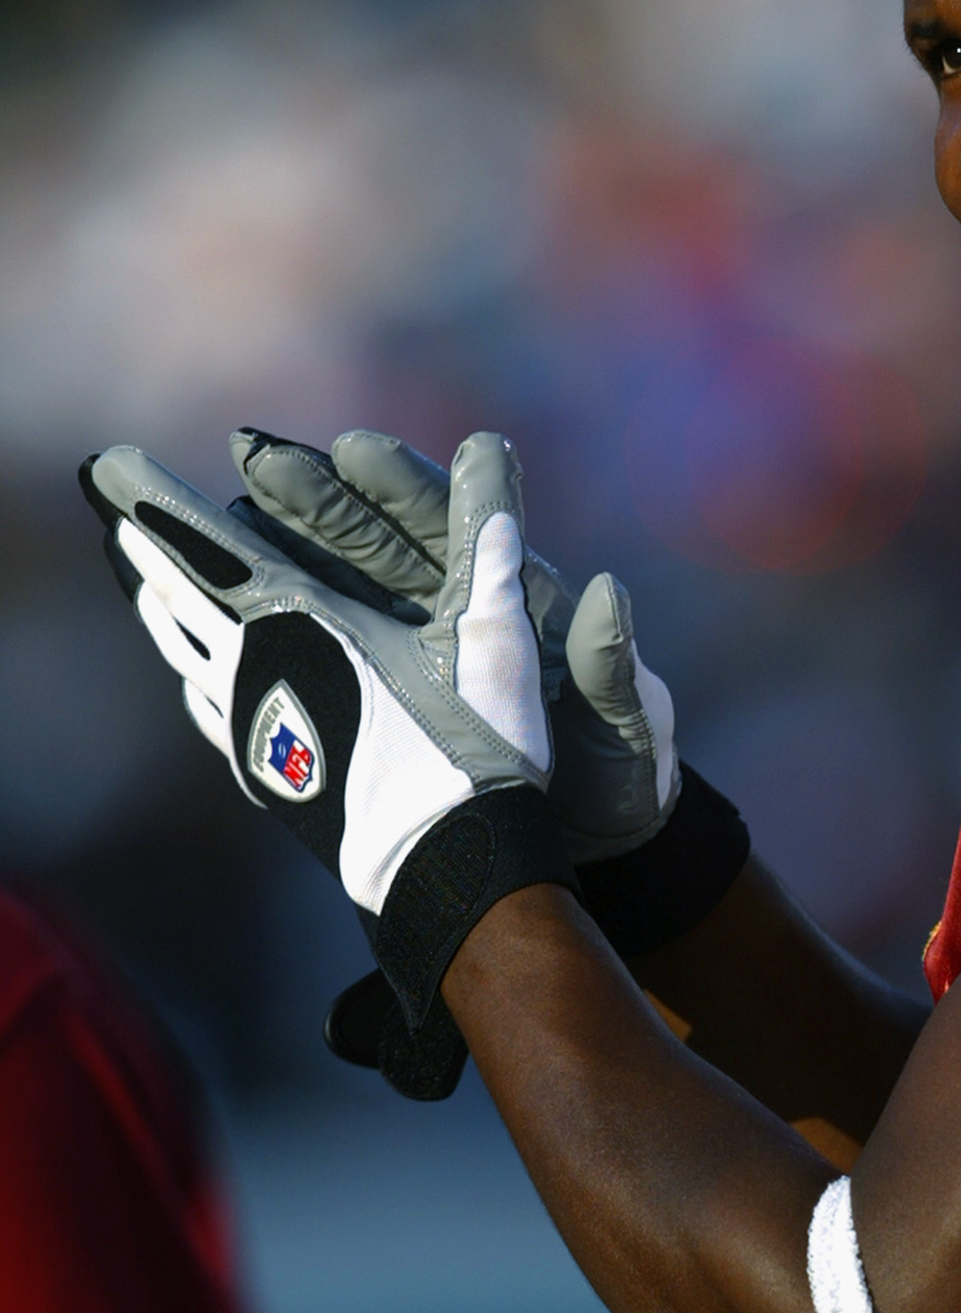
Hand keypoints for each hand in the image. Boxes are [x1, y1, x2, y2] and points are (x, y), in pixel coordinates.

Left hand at [84, 431, 571, 1039]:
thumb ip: (486, 538)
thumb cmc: (470, 748)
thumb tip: (494, 443)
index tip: (113, 469)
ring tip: (147, 591)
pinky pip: (214, 715)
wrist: (448, 869)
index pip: (206, 547)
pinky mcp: (270, 779)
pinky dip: (196, 681)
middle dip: (151, 554)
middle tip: (116, 520)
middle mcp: (257, 674)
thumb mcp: (492, 635)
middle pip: (184, 602)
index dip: (157, 504)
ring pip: (190, 659)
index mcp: (299, 626)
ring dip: (166, 618)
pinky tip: (196, 685)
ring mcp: (256, 732)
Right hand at [231, 427, 680, 867]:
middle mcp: (462, 622)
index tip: (353, 451)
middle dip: (318, 502)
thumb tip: (607, 592)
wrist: (603, 849)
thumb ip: (609, 665)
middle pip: (378, 547)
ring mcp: (420, 664)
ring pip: (341, 594)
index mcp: (519, 607)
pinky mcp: (392, 707)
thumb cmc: (625, 779)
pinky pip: (330, 658)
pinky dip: (284, 633)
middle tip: (255, 461)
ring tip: (223, 519)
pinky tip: (229, 614)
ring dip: (284, 554)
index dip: (403, 487)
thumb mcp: (628, 725)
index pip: (455, 530)